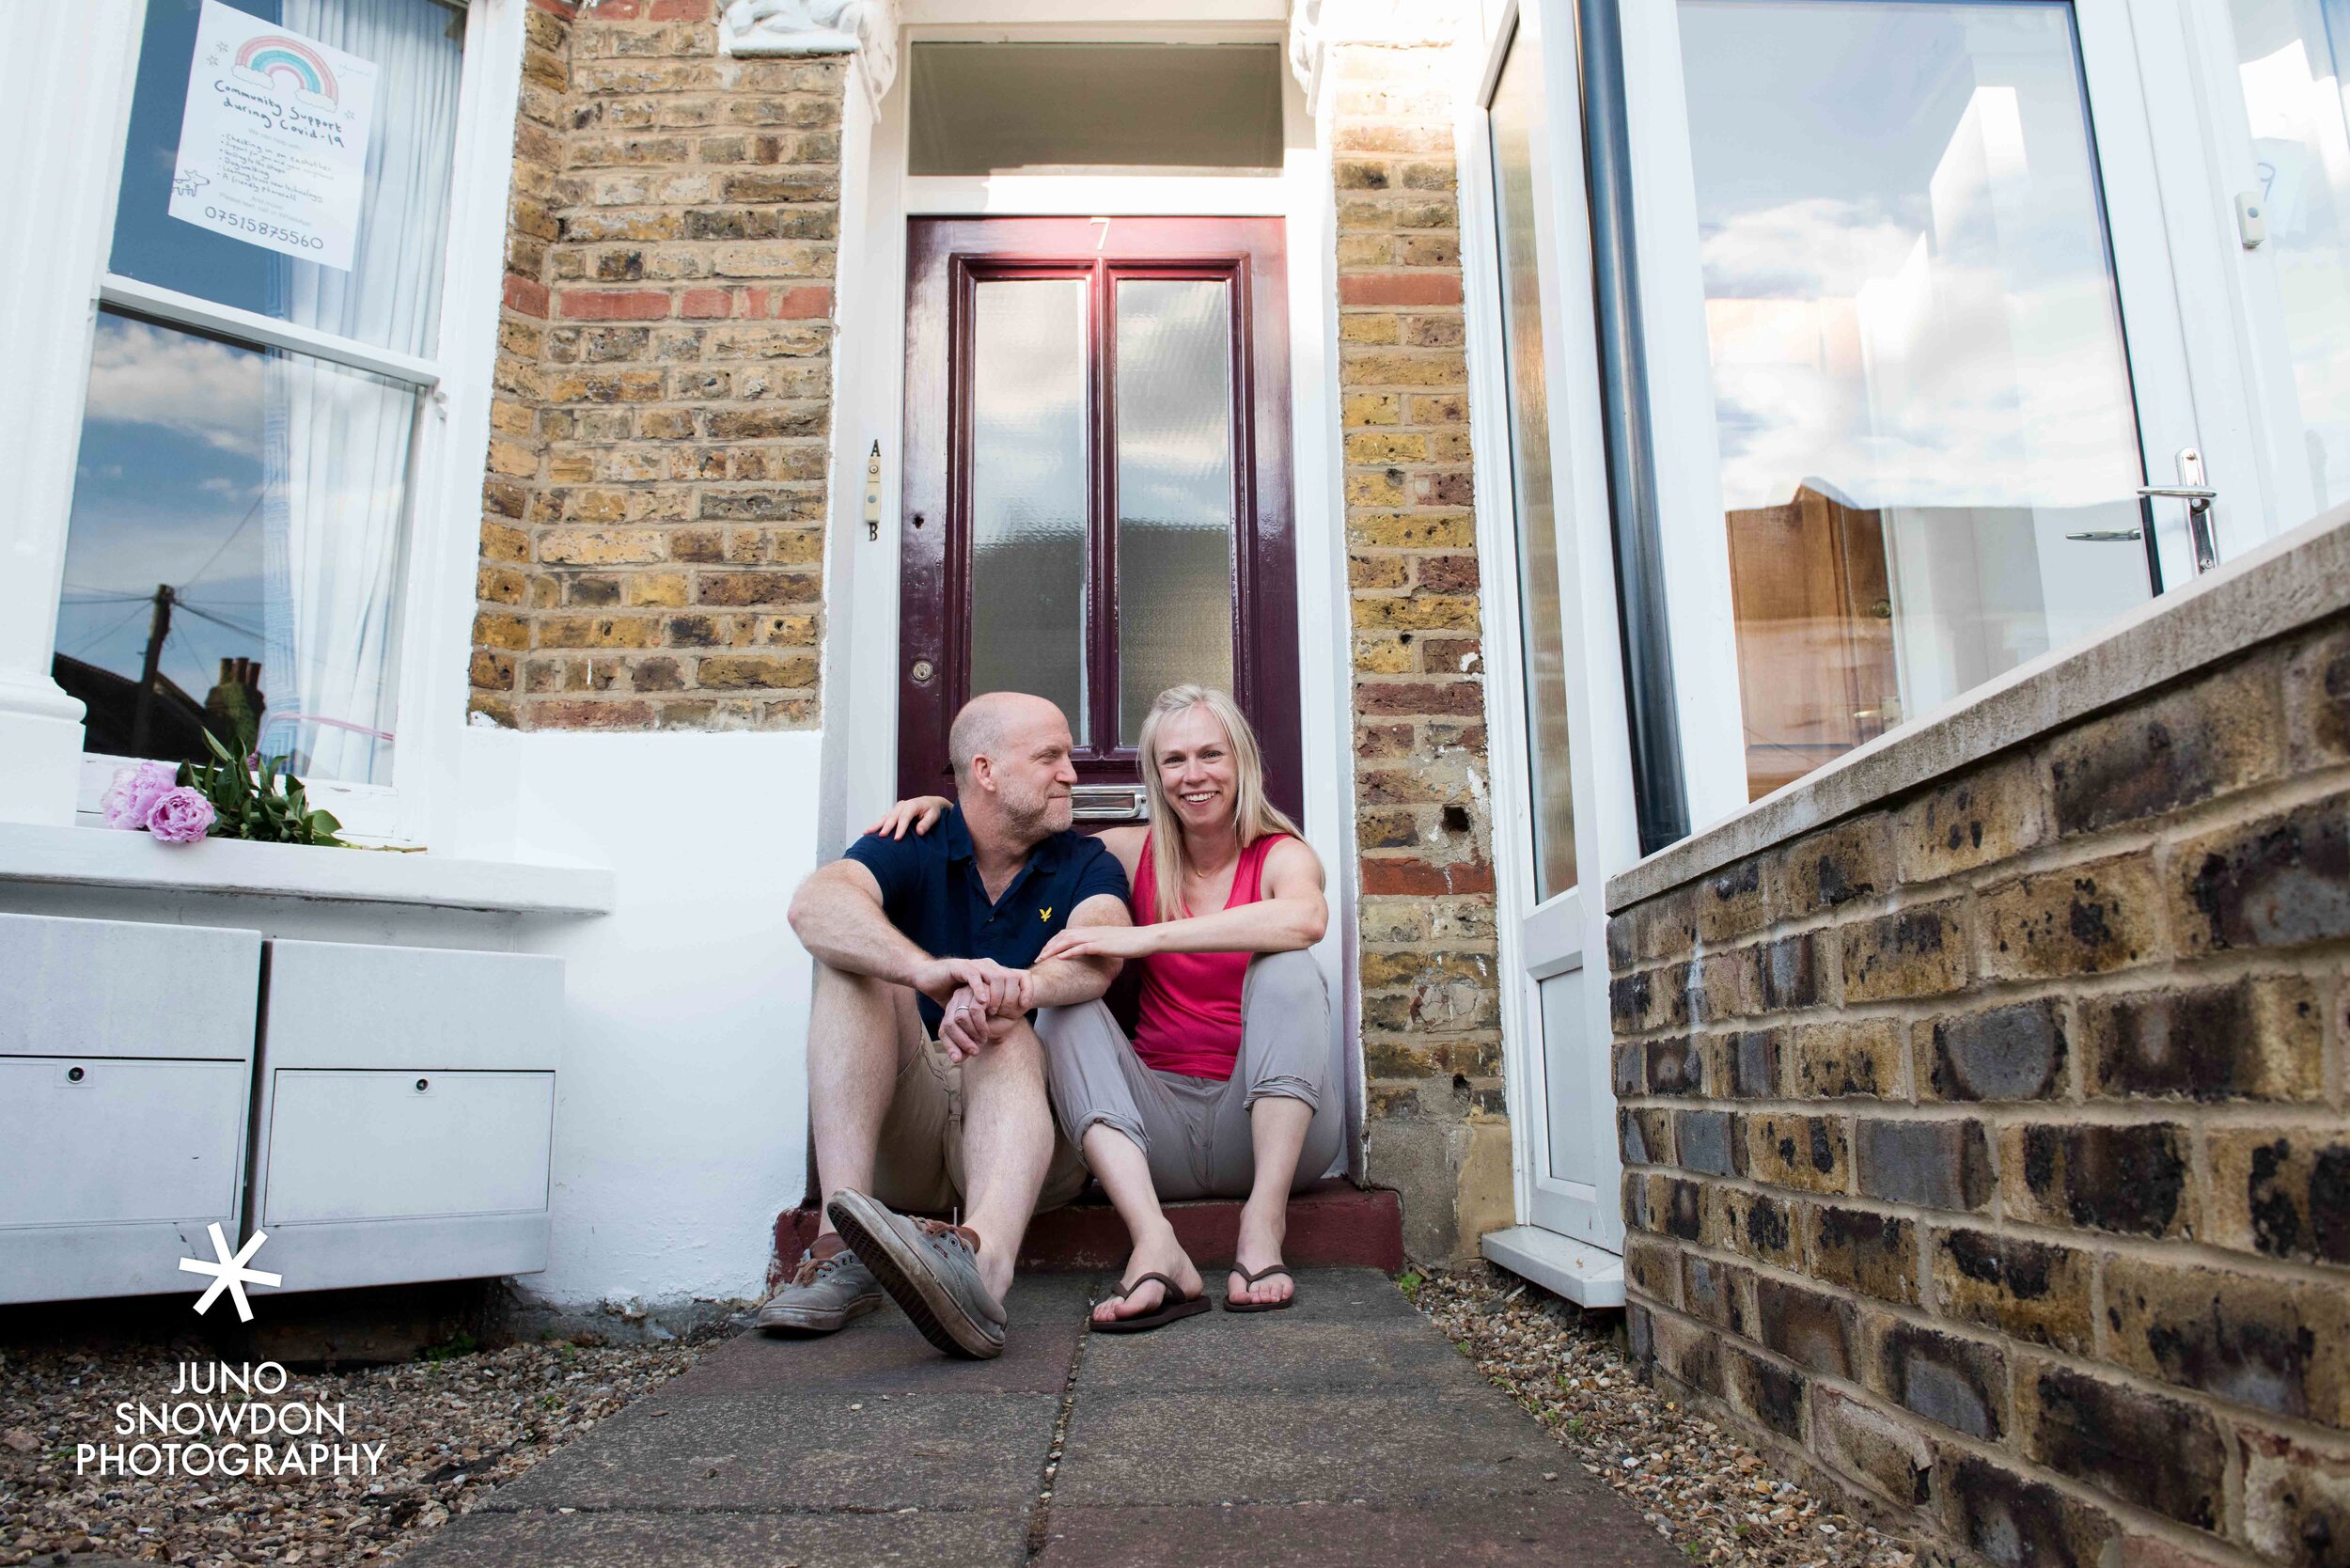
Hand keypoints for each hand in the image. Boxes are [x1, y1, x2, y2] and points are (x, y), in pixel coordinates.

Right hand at [865, 795, 950, 840]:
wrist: (930, 803)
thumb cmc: (933, 810)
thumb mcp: (934, 816)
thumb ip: (927, 823)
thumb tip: (919, 832)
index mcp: (912, 805)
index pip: (905, 818)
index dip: (900, 828)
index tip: (897, 838)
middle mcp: (903, 805)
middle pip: (892, 817)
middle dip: (886, 827)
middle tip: (881, 836)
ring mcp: (897, 808)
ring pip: (885, 817)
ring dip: (876, 825)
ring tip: (866, 833)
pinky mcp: (894, 811)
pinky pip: (884, 818)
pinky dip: (877, 824)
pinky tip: (869, 831)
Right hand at [910, 956, 1031, 1014]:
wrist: (928, 978)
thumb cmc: (952, 992)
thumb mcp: (975, 1003)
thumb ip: (990, 1009)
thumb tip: (1006, 1022)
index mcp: (995, 973)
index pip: (1021, 976)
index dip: (1027, 989)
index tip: (1026, 1006)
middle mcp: (988, 967)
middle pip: (1010, 977)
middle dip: (1011, 996)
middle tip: (1005, 1014)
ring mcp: (975, 965)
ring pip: (995, 975)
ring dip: (997, 995)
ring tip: (993, 1011)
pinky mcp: (960, 967)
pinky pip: (974, 975)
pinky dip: (980, 988)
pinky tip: (982, 1002)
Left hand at [937, 985, 1020, 1062]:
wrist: (1011, 1012)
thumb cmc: (993, 1025)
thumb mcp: (976, 1040)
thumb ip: (965, 1049)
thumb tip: (956, 1059)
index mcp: (951, 1013)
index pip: (943, 1031)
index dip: (950, 1047)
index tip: (960, 1059)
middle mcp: (955, 1002)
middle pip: (949, 1025)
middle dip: (962, 1042)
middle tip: (975, 1051)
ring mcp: (966, 994)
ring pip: (960, 1018)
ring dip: (972, 1033)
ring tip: (983, 1039)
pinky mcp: (979, 991)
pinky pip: (975, 1010)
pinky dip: (980, 1024)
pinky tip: (986, 1030)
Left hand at [1037, 924, 1156, 963]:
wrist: (1146, 938)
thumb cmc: (1131, 942)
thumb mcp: (1112, 943)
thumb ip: (1101, 945)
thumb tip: (1094, 953)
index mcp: (1092, 930)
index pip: (1067, 933)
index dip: (1054, 941)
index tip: (1045, 951)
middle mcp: (1091, 931)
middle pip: (1063, 935)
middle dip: (1048, 946)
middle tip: (1038, 957)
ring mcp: (1096, 937)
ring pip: (1068, 940)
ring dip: (1053, 949)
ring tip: (1042, 958)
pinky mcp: (1102, 945)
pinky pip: (1081, 948)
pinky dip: (1069, 952)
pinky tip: (1060, 959)